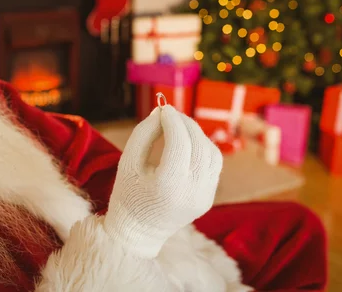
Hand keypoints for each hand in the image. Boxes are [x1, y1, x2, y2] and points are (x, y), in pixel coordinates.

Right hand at [103, 104, 222, 257]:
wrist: (139, 232)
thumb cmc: (128, 195)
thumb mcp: (127, 163)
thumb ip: (144, 134)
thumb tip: (162, 112)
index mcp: (168, 186)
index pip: (179, 143)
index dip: (173, 120)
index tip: (163, 108)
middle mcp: (191, 192)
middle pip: (198, 145)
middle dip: (186, 123)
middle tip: (171, 113)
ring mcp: (204, 196)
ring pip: (211, 153)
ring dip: (197, 134)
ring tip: (178, 126)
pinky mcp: (209, 198)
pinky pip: (214, 165)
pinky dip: (203, 148)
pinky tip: (187, 142)